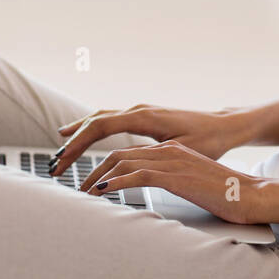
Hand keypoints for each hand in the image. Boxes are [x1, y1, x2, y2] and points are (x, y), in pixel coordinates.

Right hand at [49, 103, 246, 178]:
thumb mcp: (181, 151)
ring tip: (59, 154)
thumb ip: (152, 157)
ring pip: (99, 119)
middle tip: (54, 166)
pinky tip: (78, 136)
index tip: (62, 161)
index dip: (78, 144)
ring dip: (78, 136)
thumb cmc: (209, 140)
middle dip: (72, 144)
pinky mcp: (143, 117)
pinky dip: (90, 129)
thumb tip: (126, 168)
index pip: (100, 128)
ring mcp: (140, 111)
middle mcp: (139, 110)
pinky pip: (109, 120)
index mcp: (145, 117)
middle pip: (94, 123)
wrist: (225, 125)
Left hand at [77, 140, 265, 224]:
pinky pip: (137, 175)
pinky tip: (103, 191)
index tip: (90, 180)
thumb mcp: (193, 186)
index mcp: (173, 150)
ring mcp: (173, 160)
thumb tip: (151, 199)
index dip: (105, 165)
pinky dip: (116, 182)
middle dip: (94, 169)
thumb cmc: (227, 196)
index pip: (129, 152)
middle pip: (119, 154)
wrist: (253, 195)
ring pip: (123, 161)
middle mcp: (170, 150)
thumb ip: (171, 184)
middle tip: (78, 186)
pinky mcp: (176, 175)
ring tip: (84, 192)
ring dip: (99, 177)